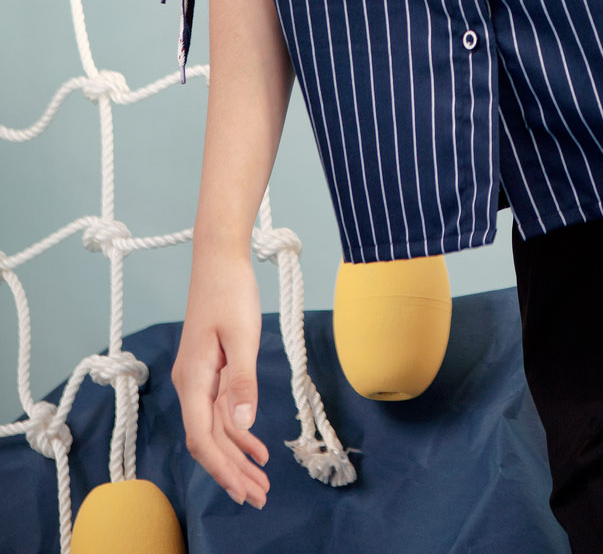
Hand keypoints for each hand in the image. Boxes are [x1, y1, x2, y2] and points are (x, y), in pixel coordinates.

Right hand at [171, 249, 269, 507]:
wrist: (219, 258)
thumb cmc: (230, 290)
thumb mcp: (243, 334)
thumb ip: (242, 381)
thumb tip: (242, 423)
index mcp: (194, 378)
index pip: (202, 436)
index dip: (223, 466)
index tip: (243, 489)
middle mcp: (190, 384)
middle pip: (208, 440)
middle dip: (231, 472)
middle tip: (258, 497)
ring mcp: (199, 379)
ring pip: (214, 430)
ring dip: (236, 457)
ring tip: (260, 482)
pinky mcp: (210, 371)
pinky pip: (220, 412)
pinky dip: (238, 432)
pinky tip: (256, 449)